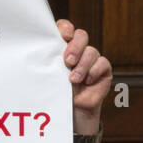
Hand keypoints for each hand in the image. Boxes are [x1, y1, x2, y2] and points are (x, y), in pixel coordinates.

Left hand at [57, 19, 111, 133]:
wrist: (71, 114)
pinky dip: (93, 71)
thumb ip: (48, 60)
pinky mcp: (103, 70)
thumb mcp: (49, 75)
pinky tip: (86, 82)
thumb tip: (40, 48)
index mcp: (62, 47)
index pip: (65, 28)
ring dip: (82, 65)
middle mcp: (78, 51)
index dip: (66, 28)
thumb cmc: (57, 94)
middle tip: (67, 61)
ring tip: (73, 80)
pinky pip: (102, 63)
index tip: (64, 35)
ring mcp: (91, 59)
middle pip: (81, 36)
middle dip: (75, 47)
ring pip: (91, 51)